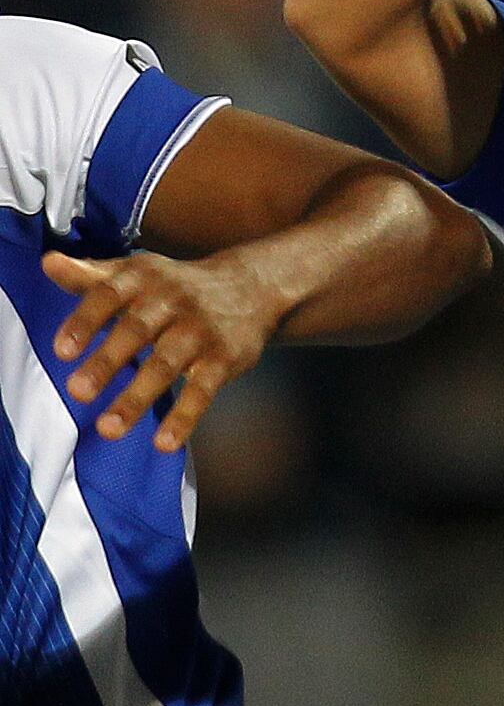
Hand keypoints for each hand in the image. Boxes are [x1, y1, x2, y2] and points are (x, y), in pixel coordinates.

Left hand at [46, 250, 285, 450]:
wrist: (254, 285)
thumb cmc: (174, 286)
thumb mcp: (136, 274)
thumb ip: (90, 276)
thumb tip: (47, 262)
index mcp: (144, 278)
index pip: (110, 295)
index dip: (86, 321)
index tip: (62, 350)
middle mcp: (173, 301)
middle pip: (137, 331)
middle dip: (108, 362)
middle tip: (78, 392)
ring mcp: (201, 331)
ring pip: (167, 364)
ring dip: (138, 396)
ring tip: (109, 429)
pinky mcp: (225, 359)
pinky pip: (204, 389)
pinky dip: (186, 416)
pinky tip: (165, 443)